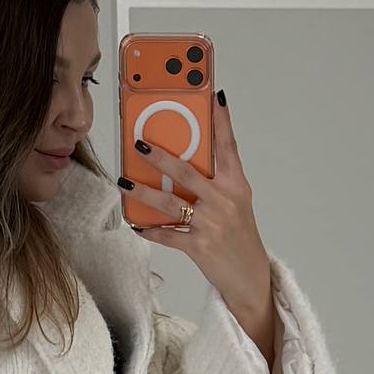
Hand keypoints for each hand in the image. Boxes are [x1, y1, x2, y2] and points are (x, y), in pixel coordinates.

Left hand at [119, 93, 268, 308]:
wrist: (249, 276)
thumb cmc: (239, 236)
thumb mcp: (235, 203)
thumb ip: (216, 181)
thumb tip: (183, 162)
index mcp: (236, 185)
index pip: (228, 147)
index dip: (221, 121)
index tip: (214, 97)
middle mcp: (224, 200)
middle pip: (187, 171)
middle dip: (160, 156)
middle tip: (139, 143)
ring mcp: (211, 223)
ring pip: (169, 202)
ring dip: (143, 191)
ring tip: (124, 181)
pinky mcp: (199, 246)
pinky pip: (167, 234)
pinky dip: (150, 230)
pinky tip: (137, 224)